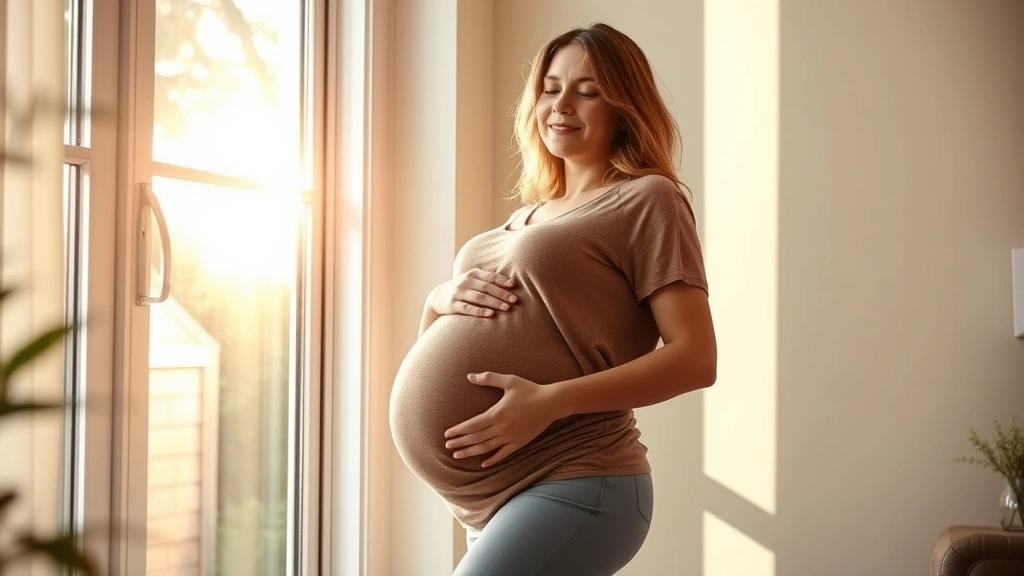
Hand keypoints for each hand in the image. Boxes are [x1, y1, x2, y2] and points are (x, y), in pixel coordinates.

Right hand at [428, 268, 517, 317]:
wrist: (437, 297)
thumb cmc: (461, 288)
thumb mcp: (471, 278)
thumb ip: (486, 276)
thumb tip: (505, 274)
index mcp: (472, 274)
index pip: (490, 276)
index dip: (502, 280)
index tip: (513, 285)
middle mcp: (465, 282)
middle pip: (487, 287)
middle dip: (502, 294)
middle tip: (514, 300)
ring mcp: (459, 293)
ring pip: (479, 298)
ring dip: (494, 302)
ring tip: (506, 308)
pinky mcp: (453, 305)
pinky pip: (468, 308)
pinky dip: (480, 311)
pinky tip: (490, 314)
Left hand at [443, 372, 559, 467]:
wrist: (552, 402)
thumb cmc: (530, 389)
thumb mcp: (509, 380)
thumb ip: (488, 378)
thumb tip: (469, 376)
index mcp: (497, 413)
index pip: (472, 425)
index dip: (459, 430)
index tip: (447, 435)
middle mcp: (502, 428)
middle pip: (476, 438)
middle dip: (460, 443)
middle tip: (448, 446)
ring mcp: (511, 437)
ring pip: (486, 448)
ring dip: (471, 452)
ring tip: (458, 455)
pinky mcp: (519, 443)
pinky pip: (503, 454)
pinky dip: (492, 459)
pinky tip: (483, 464)